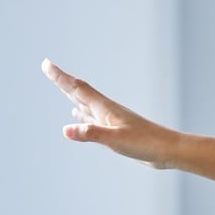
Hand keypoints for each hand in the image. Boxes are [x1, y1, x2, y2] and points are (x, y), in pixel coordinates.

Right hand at [41, 58, 180, 168]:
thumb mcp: (116, 140)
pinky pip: (92, 117)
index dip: (60, 77)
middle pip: (80, 92)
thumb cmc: (146, 145)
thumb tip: (66, 129)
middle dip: (62, 81)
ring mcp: (112, 120)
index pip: (77, 89)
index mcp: (105, 109)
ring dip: (72, 95)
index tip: (46, 63)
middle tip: (48, 68)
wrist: (168, 150)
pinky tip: (78, 115)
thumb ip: (92, 134)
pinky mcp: (116, 130)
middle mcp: (107, 111)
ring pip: (86, 103)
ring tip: (62, 87)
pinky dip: (82, 113)